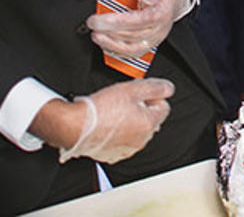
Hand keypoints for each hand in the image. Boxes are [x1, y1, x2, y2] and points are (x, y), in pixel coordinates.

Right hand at [58, 79, 173, 163]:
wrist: (75, 127)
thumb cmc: (100, 110)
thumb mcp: (132, 89)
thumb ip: (155, 87)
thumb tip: (168, 88)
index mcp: (149, 124)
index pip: (164, 107)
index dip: (152, 97)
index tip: (140, 94)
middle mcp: (141, 140)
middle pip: (150, 120)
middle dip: (141, 109)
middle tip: (124, 101)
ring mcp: (127, 150)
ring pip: (135, 131)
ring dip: (129, 122)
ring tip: (113, 112)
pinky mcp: (112, 155)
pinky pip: (121, 142)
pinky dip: (117, 134)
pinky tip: (106, 124)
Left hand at [86, 0, 188, 58]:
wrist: (174, 0)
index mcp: (162, 14)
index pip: (139, 21)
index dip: (118, 22)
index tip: (100, 19)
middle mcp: (159, 30)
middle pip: (133, 35)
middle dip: (109, 31)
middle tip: (92, 24)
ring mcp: (154, 40)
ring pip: (132, 48)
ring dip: (111, 44)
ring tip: (96, 35)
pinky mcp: (148, 45)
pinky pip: (132, 53)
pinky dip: (116, 51)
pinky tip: (105, 44)